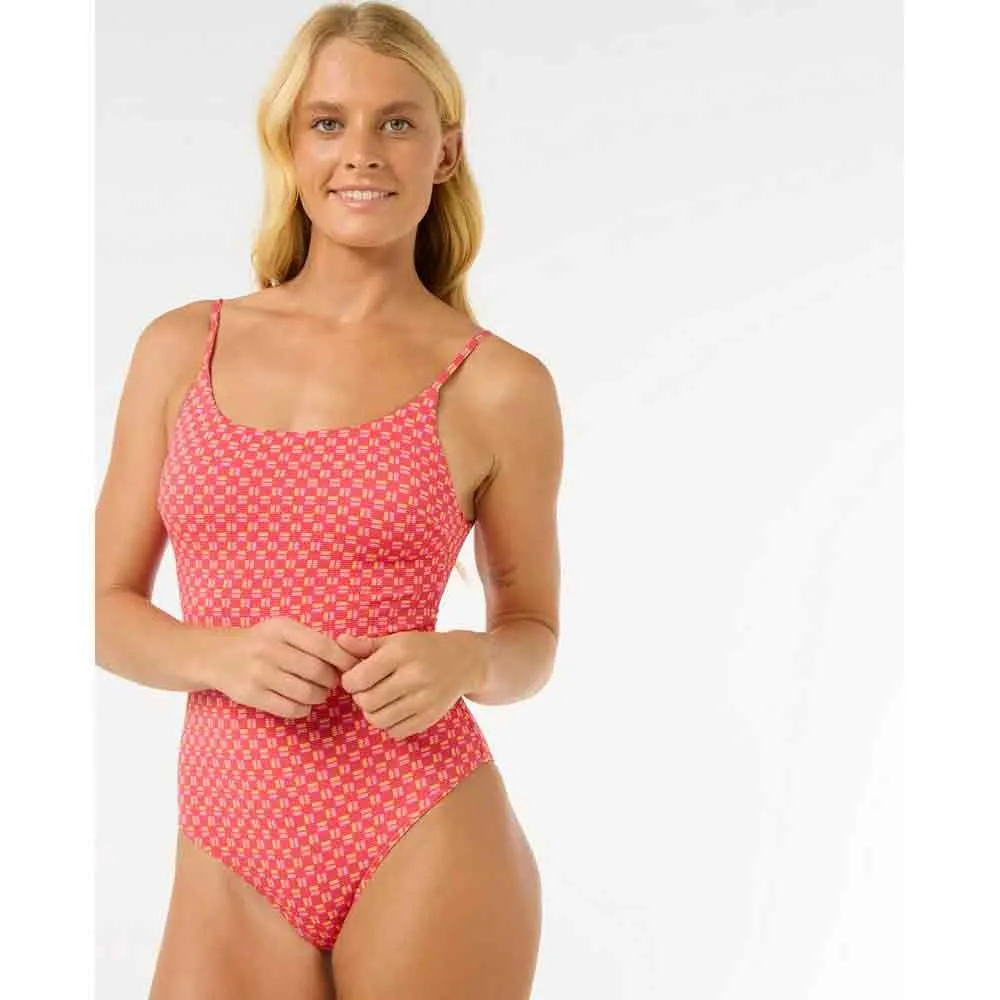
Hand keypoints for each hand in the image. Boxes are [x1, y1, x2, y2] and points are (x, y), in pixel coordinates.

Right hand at [199, 617, 359, 718]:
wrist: (215, 655)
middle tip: (331, 683)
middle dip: (332, 681)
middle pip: (318, 672)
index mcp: (282, 629)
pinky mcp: (251, 695)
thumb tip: (351, 658)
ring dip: (319, 697)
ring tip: (317, 693)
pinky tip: (301, 703)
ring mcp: (259, 673)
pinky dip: (303, 709)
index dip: (344, 661)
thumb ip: (312, 640)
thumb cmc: (260, 641)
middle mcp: (270, 649)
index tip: (352, 669)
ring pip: (306, 693)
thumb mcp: (283, 629)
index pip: (324, 647)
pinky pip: (290, 709)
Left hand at [336, 630, 485, 740]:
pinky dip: (389, 724)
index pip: (358, 679)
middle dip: (361, 698)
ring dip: (373, 712)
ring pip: (378, 720)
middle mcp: (414, 676)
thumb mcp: (396, 640)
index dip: (349, 681)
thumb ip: (366, 645)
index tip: (355, 678)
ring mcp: (423, 699)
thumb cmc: (423, 648)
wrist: (464, 661)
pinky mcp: (429, 717)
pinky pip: (395, 731)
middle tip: (368, 690)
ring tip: (380, 700)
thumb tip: (339, 642)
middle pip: (366, 702)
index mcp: (401, 653)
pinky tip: (395, 709)